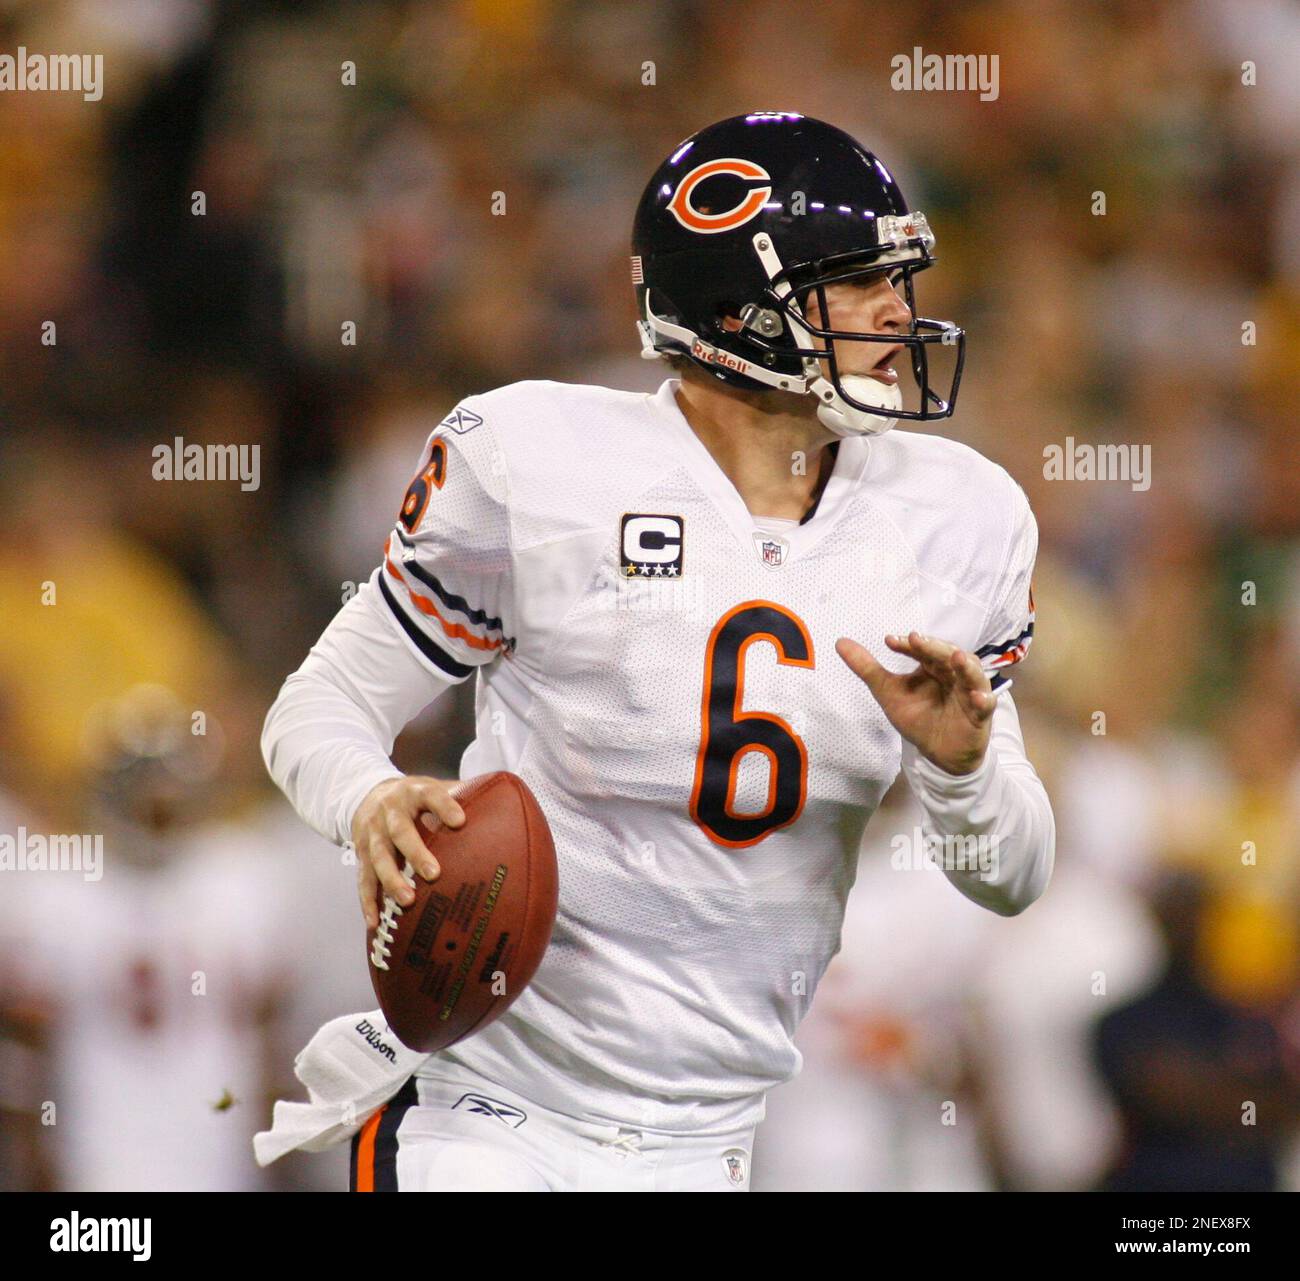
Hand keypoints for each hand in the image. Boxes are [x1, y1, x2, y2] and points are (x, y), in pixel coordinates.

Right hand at [351, 776, 465, 927]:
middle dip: (416, 852)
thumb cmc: (414, 797)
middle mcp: (390, 811)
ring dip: (392, 880)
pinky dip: (368, 901)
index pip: (430, 796)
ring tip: (408, 900)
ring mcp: (372, 832)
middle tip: (434, 874)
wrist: (367, 793)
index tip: (460, 821)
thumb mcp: (433, 788)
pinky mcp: (361, 853)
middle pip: (401, 831)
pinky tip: (375, 922)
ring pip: (379, 857)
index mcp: (414, 792)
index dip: (444, 806)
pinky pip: (363, 878)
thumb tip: (504, 803)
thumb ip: (461, 795)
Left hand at [835, 631, 994, 775]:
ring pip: (971, 673)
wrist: (939, 753)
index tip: (889, 640)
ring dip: (965, 665)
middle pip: (946, 655)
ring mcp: (969, 691)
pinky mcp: (980, 713)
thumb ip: (867, 668)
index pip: (921, 649)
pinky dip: (983, 699)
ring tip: (956, 657)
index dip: (908, 644)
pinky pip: (985, 704)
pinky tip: (978, 697)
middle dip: (933, 647)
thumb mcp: (889, 693)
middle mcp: (953, 673)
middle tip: (916, 639)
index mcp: (932, 665)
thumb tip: (840, 642)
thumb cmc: (918, 717)